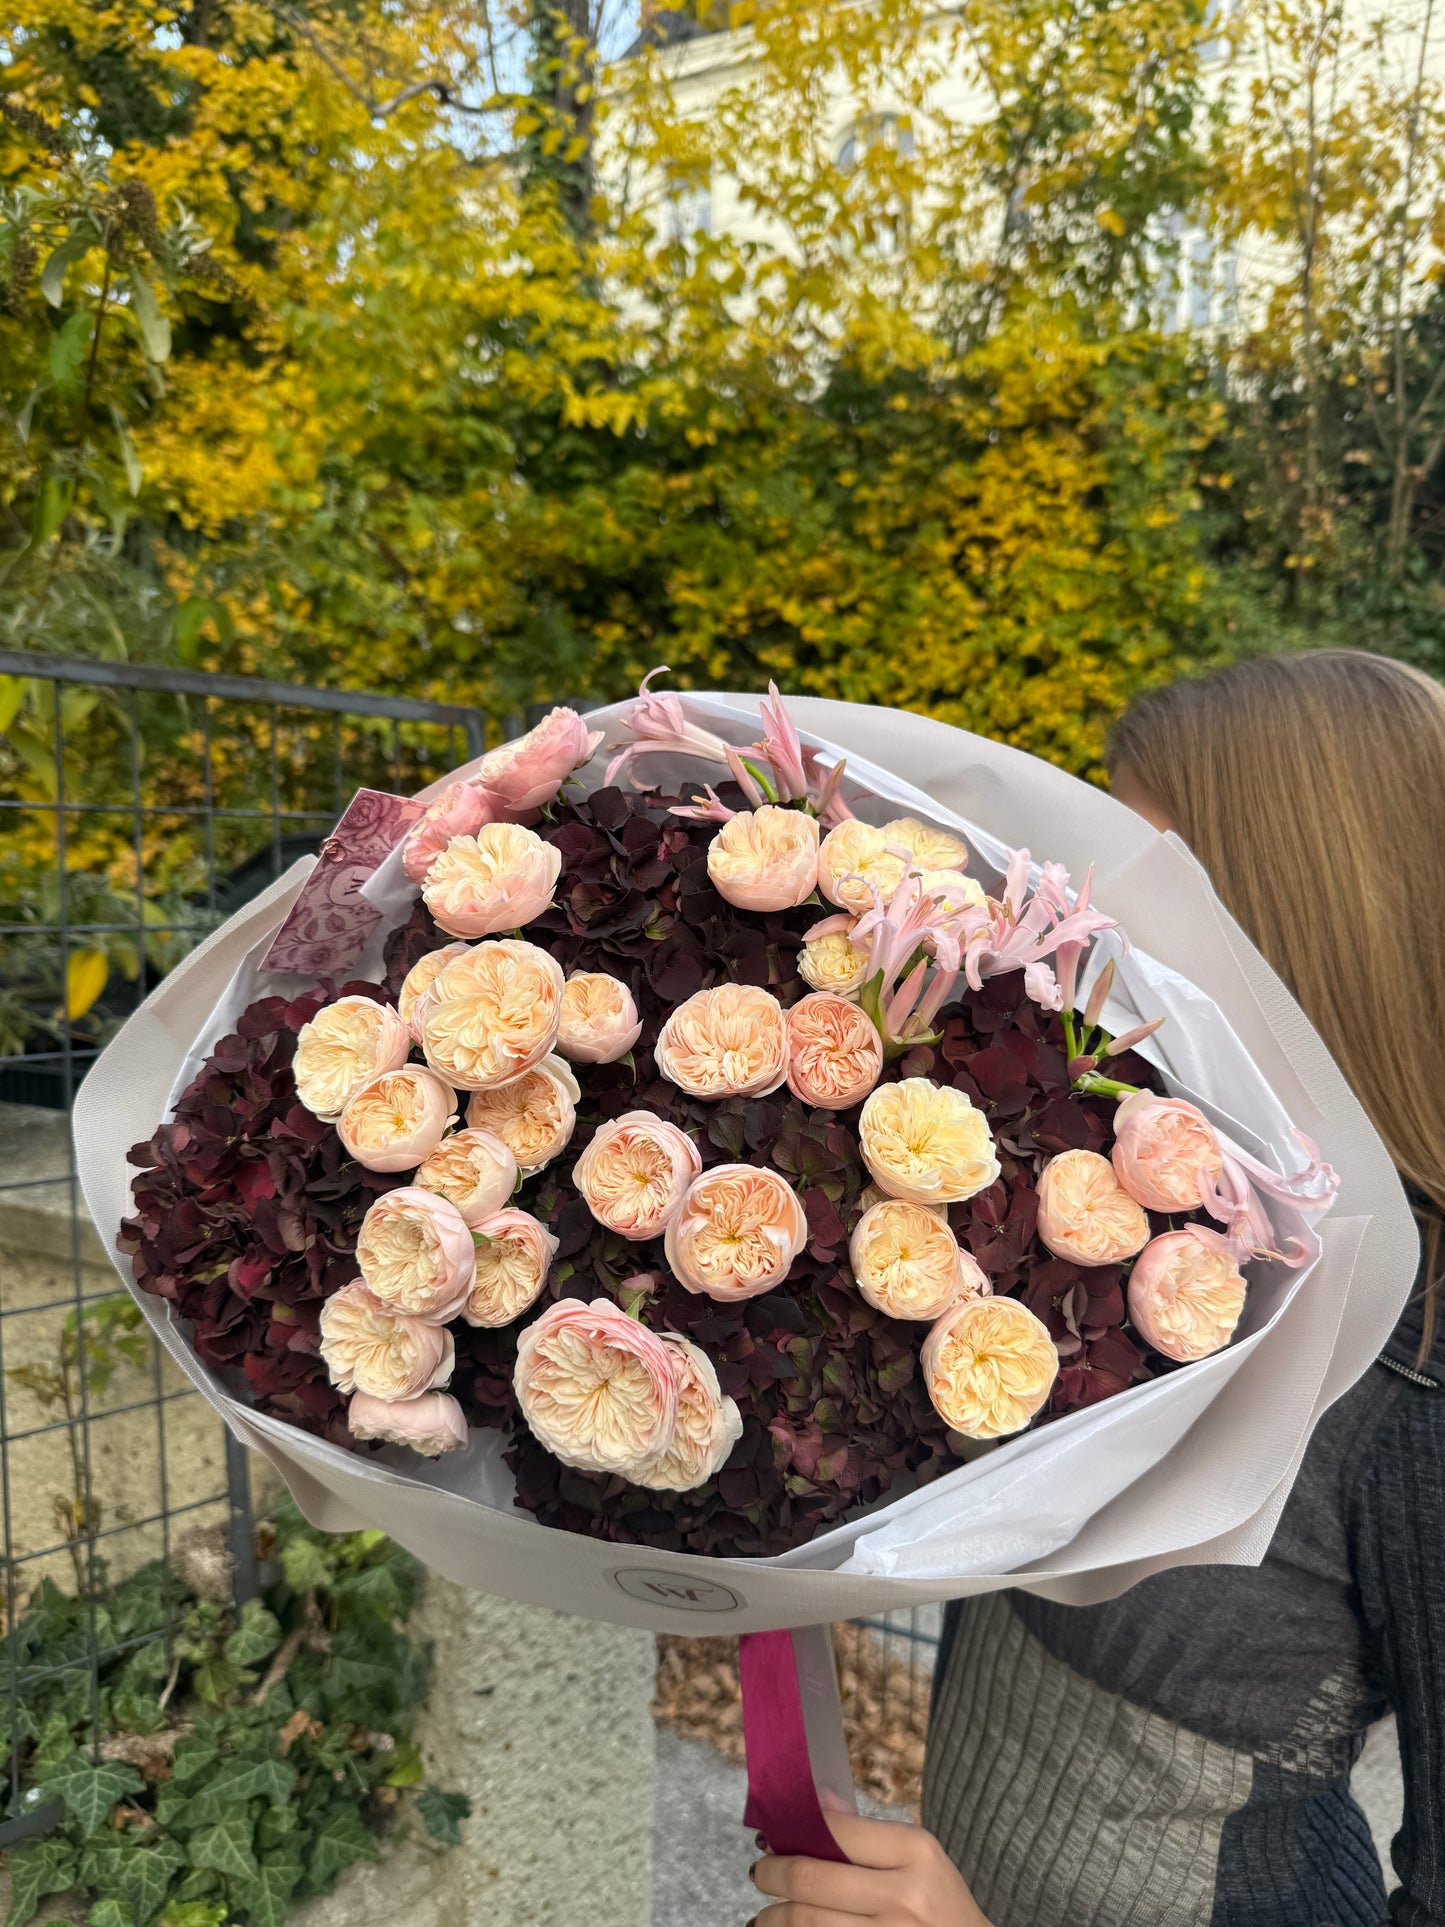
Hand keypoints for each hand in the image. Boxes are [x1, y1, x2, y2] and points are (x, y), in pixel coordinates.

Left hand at [747, 1809, 991, 1924]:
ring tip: (765, 1914)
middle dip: (772, 1875)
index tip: (772, 1833)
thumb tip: (816, 1804)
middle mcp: (902, 1897)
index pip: (836, 1831)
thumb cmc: (941, 1904)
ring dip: (774, 1918)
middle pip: (811, 1881)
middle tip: (760, 1872)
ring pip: (806, 1923)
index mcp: (916, 1853)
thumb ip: (867, 1835)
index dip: (794, 1830)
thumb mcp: (920, 1857)